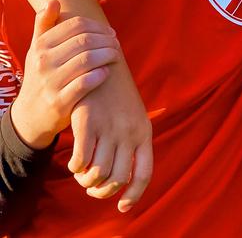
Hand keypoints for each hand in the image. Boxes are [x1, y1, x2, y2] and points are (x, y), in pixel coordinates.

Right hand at [9, 0, 119, 149]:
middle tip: (116, 43)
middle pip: (85, 40)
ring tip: (116, 55)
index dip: (98, 25)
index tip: (109, 31)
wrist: (30, 115)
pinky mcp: (60, 102)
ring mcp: (51, 82)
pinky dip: (100, 75)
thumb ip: (44, 25)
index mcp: (40, 45)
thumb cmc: (40, 75)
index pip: (76, 25)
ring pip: (87, 60)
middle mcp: (43, 62)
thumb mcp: (37, 49)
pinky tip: (106, 72)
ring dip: (108, 55)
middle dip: (107, 39)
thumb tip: (53, 1)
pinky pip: (85, 83)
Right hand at [69, 44, 152, 211]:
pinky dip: (75, 167)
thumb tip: (127, 165)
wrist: (104, 59)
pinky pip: (80, 159)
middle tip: (92, 188)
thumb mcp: (133, 114)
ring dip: (87, 181)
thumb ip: (132, 138)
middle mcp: (129, 133)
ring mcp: (109, 128)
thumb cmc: (117, 91)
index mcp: (144, 131)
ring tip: (82, 175)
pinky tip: (73, 163)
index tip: (123, 207)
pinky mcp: (88, 122)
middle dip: (103, 191)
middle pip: (118, 179)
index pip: (144, 173)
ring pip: (98, 174)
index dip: (134, 195)